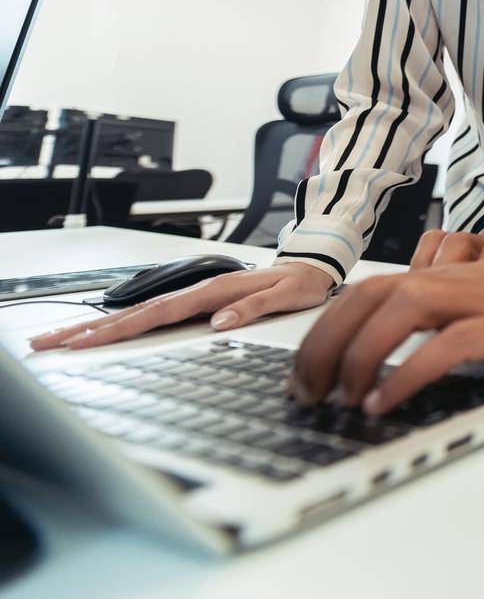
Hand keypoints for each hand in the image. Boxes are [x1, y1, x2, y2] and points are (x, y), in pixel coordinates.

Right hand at [29, 262, 335, 350]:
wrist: (309, 268)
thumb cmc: (298, 283)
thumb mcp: (286, 296)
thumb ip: (253, 308)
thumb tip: (219, 322)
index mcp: (212, 292)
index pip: (156, 314)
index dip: (120, 329)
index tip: (85, 342)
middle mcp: (196, 292)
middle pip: (133, 312)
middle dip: (90, 327)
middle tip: (46, 342)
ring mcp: (192, 297)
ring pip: (137, 312)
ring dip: (98, 324)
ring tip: (61, 337)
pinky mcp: (194, 302)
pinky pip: (152, 314)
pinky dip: (124, 322)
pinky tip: (103, 332)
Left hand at [290, 257, 483, 414]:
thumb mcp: (475, 306)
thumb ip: (433, 322)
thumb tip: (378, 362)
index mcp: (438, 278)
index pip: (361, 294)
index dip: (322, 332)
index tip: (302, 375)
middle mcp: (451, 282)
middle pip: (368, 299)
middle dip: (325, 345)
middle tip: (307, 392)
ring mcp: (478, 300)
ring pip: (401, 312)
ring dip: (361, 356)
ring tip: (344, 399)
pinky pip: (447, 344)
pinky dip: (409, 372)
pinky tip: (389, 401)